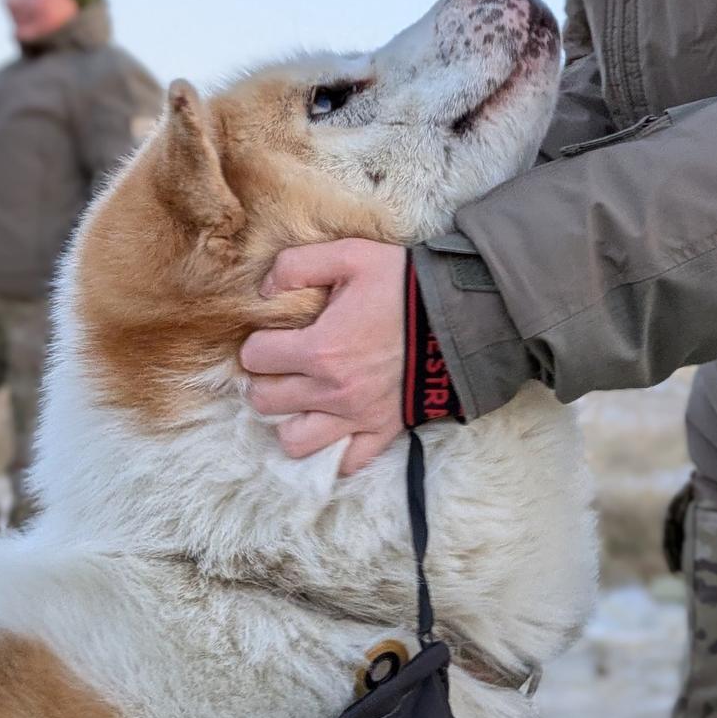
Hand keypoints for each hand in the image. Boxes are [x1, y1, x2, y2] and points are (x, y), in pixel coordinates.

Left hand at [240, 239, 406, 474]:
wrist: (461, 316)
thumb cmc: (403, 284)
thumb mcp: (351, 255)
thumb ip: (298, 264)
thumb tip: (265, 289)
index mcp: (319, 348)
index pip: (255, 357)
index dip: (258, 342)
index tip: (274, 335)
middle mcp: (332, 390)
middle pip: (265, 401)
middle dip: (266, 380)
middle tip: (283, 365)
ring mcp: (357, 417)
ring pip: (295, 442)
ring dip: (290, 420)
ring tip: (302, 399)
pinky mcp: (383, 431)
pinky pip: (347, 462)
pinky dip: (336, 451)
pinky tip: (334, 427)